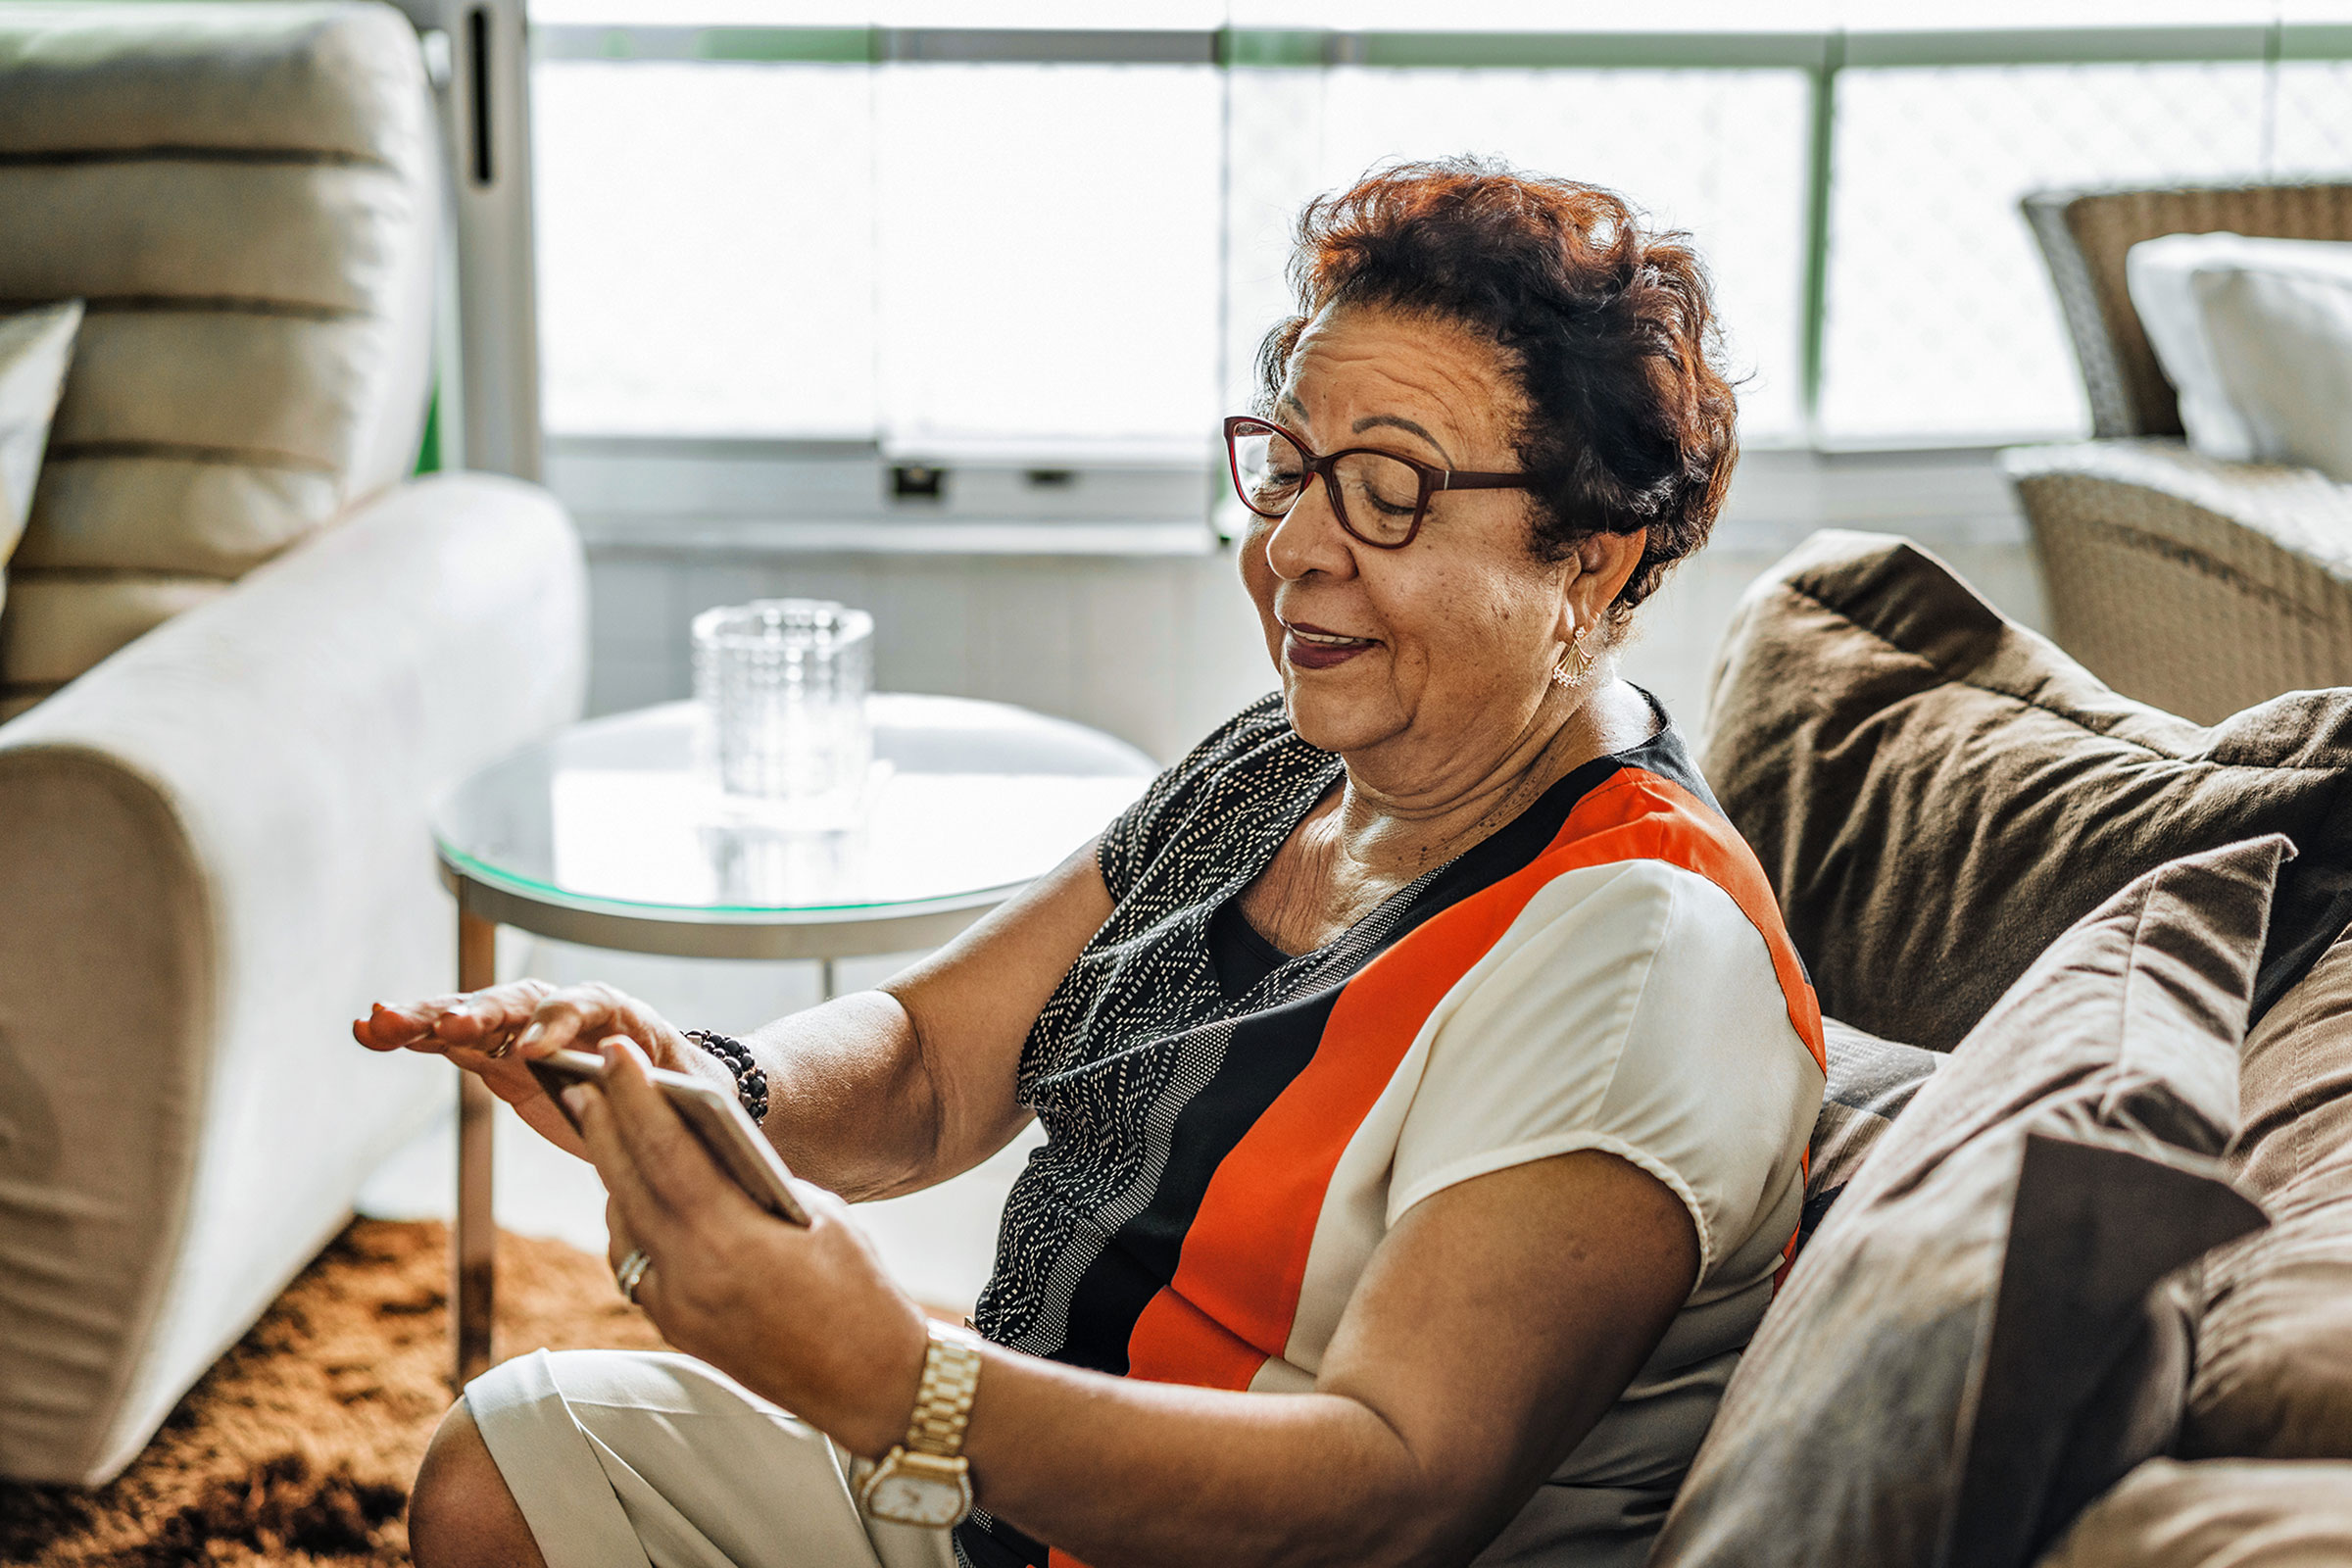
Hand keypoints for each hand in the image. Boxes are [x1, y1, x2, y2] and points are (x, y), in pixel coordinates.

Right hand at [352, 981, 714, 1160]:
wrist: (673, 1095)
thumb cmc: (688, 1091)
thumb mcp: (689, 1092)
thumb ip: (659, 1088)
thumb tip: (639, 1083)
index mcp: (618, 1013)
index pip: (585, 1004)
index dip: (558, 1022)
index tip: (534, 1050)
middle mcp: (565, 1012)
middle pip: (516, 1001)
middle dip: (476, 1011)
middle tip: (441, 1025)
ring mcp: (527, 1031)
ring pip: (474, 1016)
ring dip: (425, 1018)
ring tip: (376, 1022)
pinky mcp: (501, 1057)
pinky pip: (455, 1041)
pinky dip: (417, 1037)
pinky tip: (372, 1033)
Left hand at [574, 1037, 928, 1457]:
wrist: (872, 1383)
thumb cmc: (861, 1288)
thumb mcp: (818, 1215)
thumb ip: (754, 1183)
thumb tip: (706, 1152)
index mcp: (733, 1243)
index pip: (666, 1155)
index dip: (636, 1099)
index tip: (616, 1055)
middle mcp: (691, 1280)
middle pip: (629, 1187)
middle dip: (605, 1127)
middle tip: (586, 1078)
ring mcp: (677, 1311)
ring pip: (624, 1226)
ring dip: (613, 1173)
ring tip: (604, 1126)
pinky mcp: (676, 1330)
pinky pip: (635, 1263)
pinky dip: (630, 1220)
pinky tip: (633, 1193)